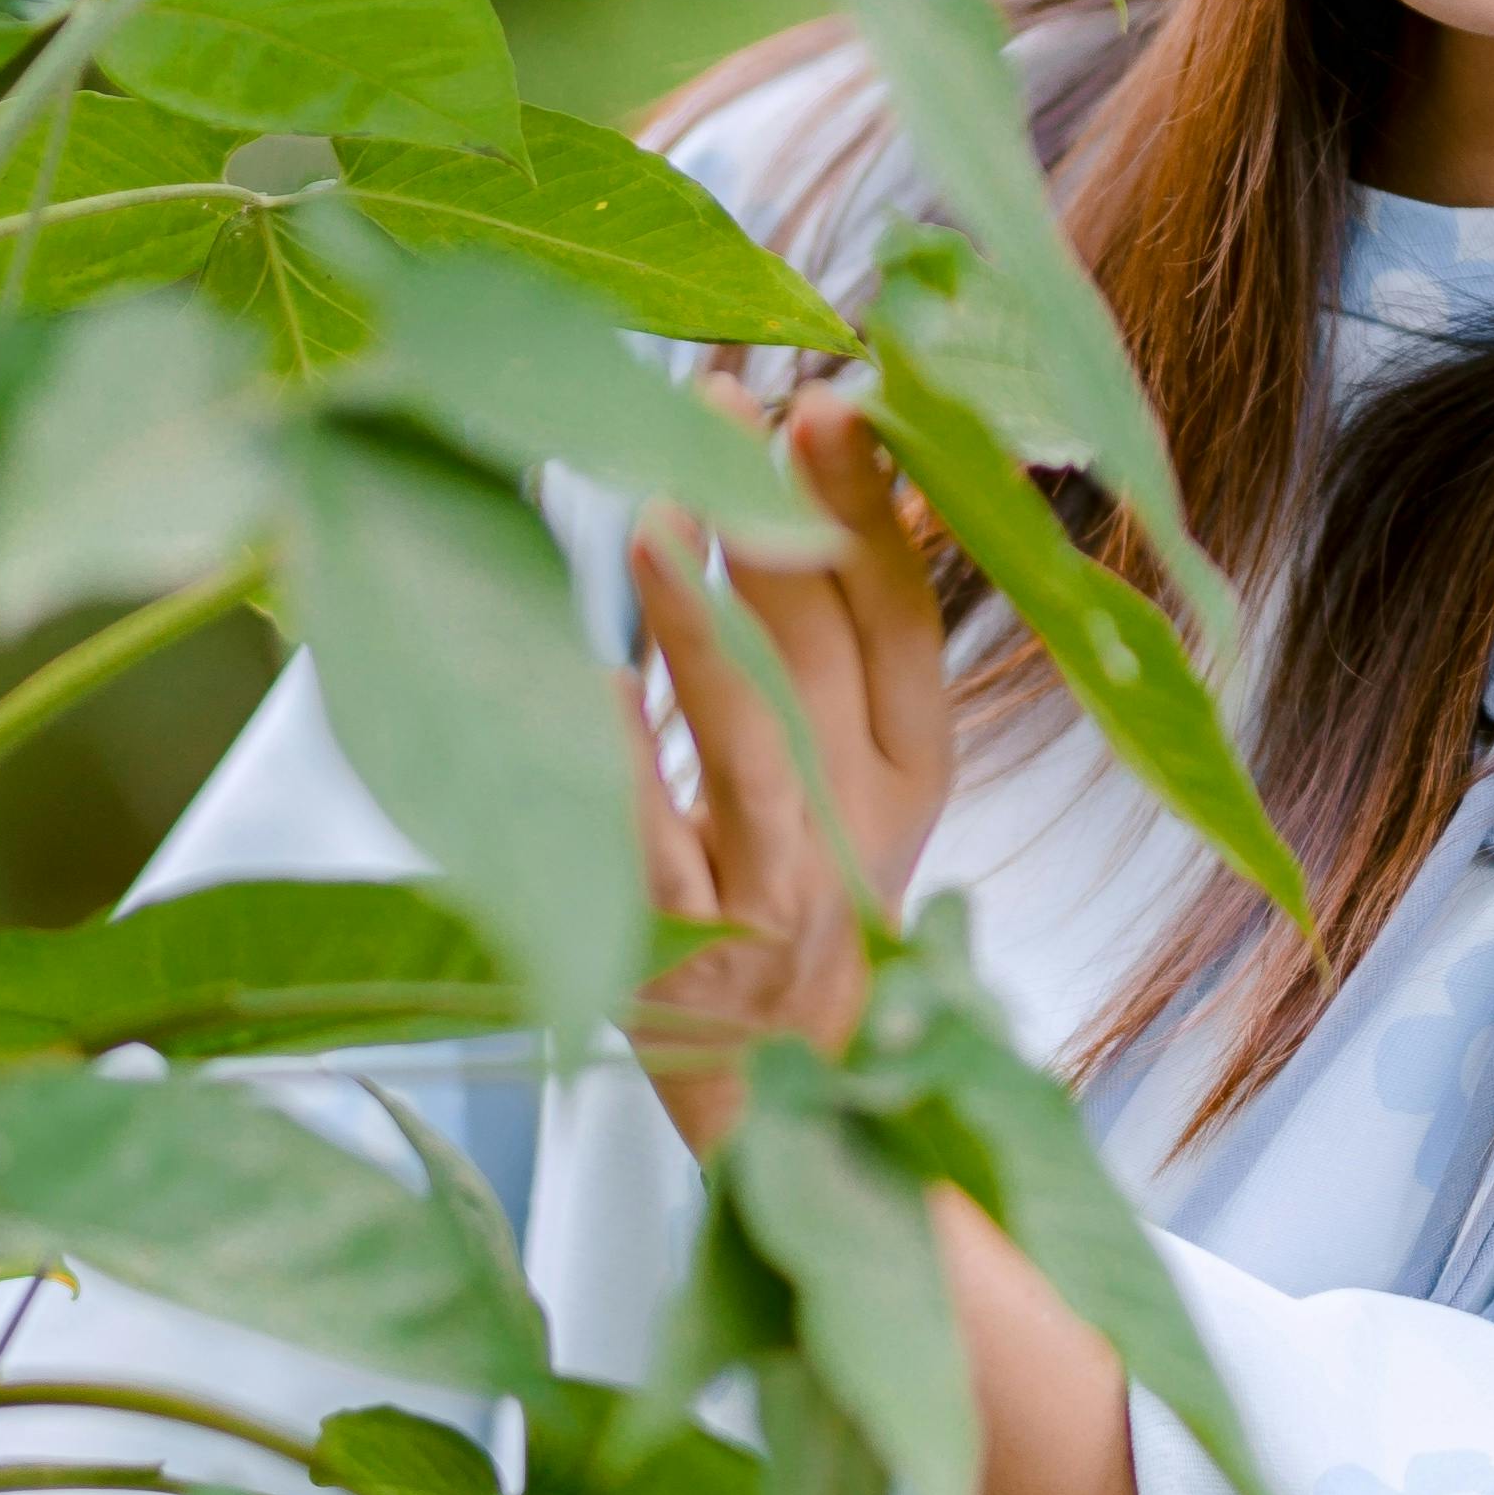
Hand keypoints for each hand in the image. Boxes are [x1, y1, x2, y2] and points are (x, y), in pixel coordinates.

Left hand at [624, 384, 953, 1158]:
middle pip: (830, 658)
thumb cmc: (801, 887)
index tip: (831, 404)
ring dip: (706, 626)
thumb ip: (842, 623)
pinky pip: (646, 847)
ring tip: (654, 516)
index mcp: (910, 770)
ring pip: (755, 745)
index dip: (874, 512)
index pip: (908, 622)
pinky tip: (583, 682)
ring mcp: (768, 892)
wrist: (788, 1091)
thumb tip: (822, 430)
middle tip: (728, 404)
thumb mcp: (858, 766)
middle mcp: (854, 828)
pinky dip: (619, 763)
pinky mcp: (678, 952)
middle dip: (782, 521)